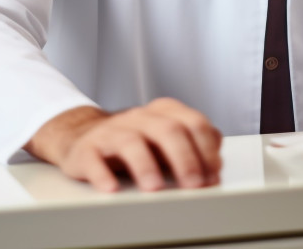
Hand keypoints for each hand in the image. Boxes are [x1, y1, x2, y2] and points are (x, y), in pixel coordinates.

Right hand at [24, 98, 222, 192]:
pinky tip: (111, 188)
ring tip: (155, 188)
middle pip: (166, 129)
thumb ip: (194, 145)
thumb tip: (217, 163)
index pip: (192, 122)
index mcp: (163, 113)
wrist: (85, 136)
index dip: (206, 148)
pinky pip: (93, 159)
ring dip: (145, 165)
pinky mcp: (87, 149)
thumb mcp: (167, 139)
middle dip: (184, 158)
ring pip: (130, 141)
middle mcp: (138, 118)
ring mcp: (112, 132)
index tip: (214, 175)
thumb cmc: (135, 142)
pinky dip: (102, 174)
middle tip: (194, 185)